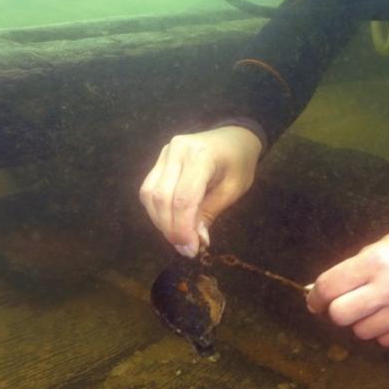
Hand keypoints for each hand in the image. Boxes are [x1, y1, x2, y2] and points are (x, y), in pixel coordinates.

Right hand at [139, 126, 261, 256]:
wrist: (235, 137)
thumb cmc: (239, 164)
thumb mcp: (232, 190)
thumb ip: (209, 214)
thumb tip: (194, 242)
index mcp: (201, 156)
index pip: (183, 198)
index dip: (183, 228)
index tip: (190, 250)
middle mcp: (177, 151)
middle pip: (162, 197)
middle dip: (170, 229)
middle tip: (185, 249)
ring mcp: (165, 153)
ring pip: (149, 194)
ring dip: (160, 222)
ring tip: (179, 239)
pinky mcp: (159, 160)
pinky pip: (149, 189)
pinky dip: (157, 211)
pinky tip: (171, 222)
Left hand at [306, 226, 388, 347]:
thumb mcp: (383, 245)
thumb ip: (353, 268)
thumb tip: (321, 293)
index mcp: (377, 262)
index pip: (330, 287)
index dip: (316, 297)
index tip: (316, 302)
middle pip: (340, 315)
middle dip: (339, 311)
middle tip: (349, 305)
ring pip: (363, 332)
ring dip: (365, 321)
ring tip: (381, 307)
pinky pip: (387, 341)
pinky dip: (386, 331)